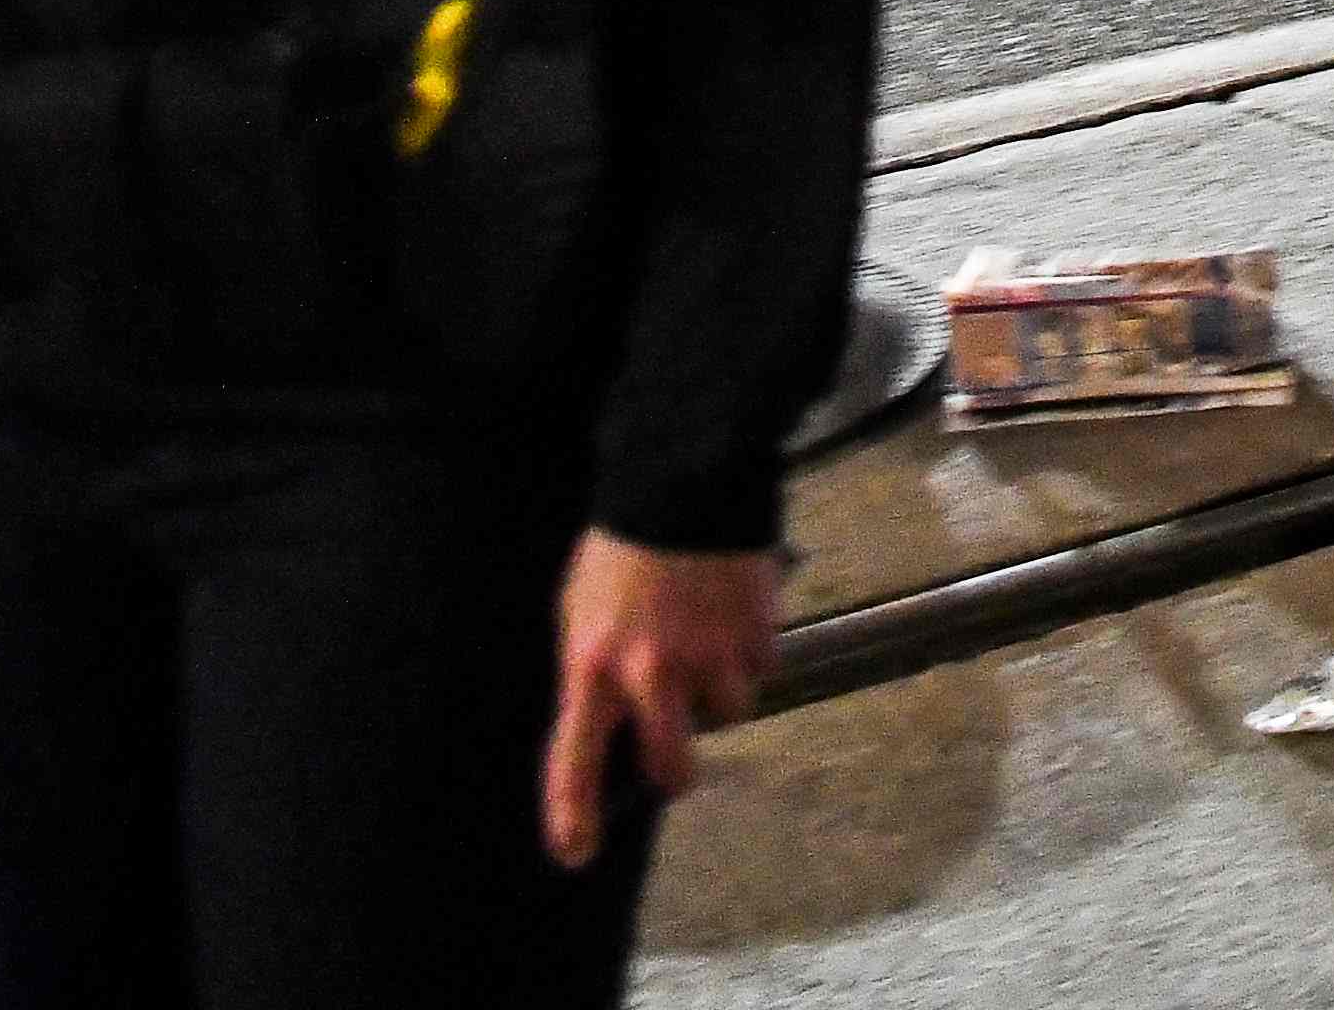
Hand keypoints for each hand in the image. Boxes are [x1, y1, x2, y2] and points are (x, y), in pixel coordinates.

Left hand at [540, 533, 781, 867]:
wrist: (683, 480)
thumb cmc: (620, 547)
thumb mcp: (580, 608)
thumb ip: (594, 669)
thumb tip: (611, 722)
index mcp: (592, 665)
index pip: (574, 758)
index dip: (573, 815)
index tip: (575, 854)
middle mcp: (650, 672)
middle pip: (672, 763)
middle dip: (676, 771)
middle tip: (677, 761)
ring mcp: (708, 655)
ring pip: (728, 712)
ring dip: (721, 690)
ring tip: (710, 642)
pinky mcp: (755, 632)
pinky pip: (760, 667)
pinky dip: (750, 650)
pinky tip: (734, 612)